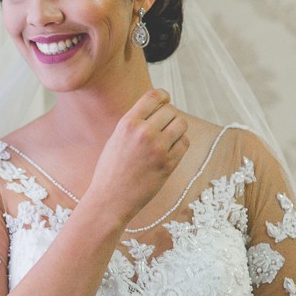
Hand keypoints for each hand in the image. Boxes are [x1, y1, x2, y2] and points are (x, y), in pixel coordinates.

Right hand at [86, 88, 188, 226]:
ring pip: (181, 124)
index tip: (165, 100)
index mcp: (128, 123)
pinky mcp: (169, 163)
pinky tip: (169, 151)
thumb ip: (135, 123)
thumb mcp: (116, 138)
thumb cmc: (111, 169)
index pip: (153, 96)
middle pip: (171, 110)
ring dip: (177, 128)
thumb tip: (158, 109)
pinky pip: (184, 143)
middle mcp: (144, 132)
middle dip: (169, 115)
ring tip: (168, 137)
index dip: (163, 96)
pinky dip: (180, 144)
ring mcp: (158, 148)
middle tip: (164, 126)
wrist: (110, 199)